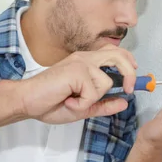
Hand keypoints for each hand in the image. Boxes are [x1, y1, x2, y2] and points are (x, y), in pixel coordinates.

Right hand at [20, 45, 137, 123]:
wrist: (28, 102)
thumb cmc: (49, 102)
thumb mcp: (83, 107)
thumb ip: (104, 104)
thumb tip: (124, 102)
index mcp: (86, 63)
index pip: (113, 54)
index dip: (128, 63)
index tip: (134, 80)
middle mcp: (84, 58)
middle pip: (118, 56)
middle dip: (130, 73)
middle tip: (129, 90)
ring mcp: (80, 63)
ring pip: (106, 82)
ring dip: (92, 99)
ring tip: (74, 101)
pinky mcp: (76, 70)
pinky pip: (94, 92)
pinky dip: (83, 103)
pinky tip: (68, 102)